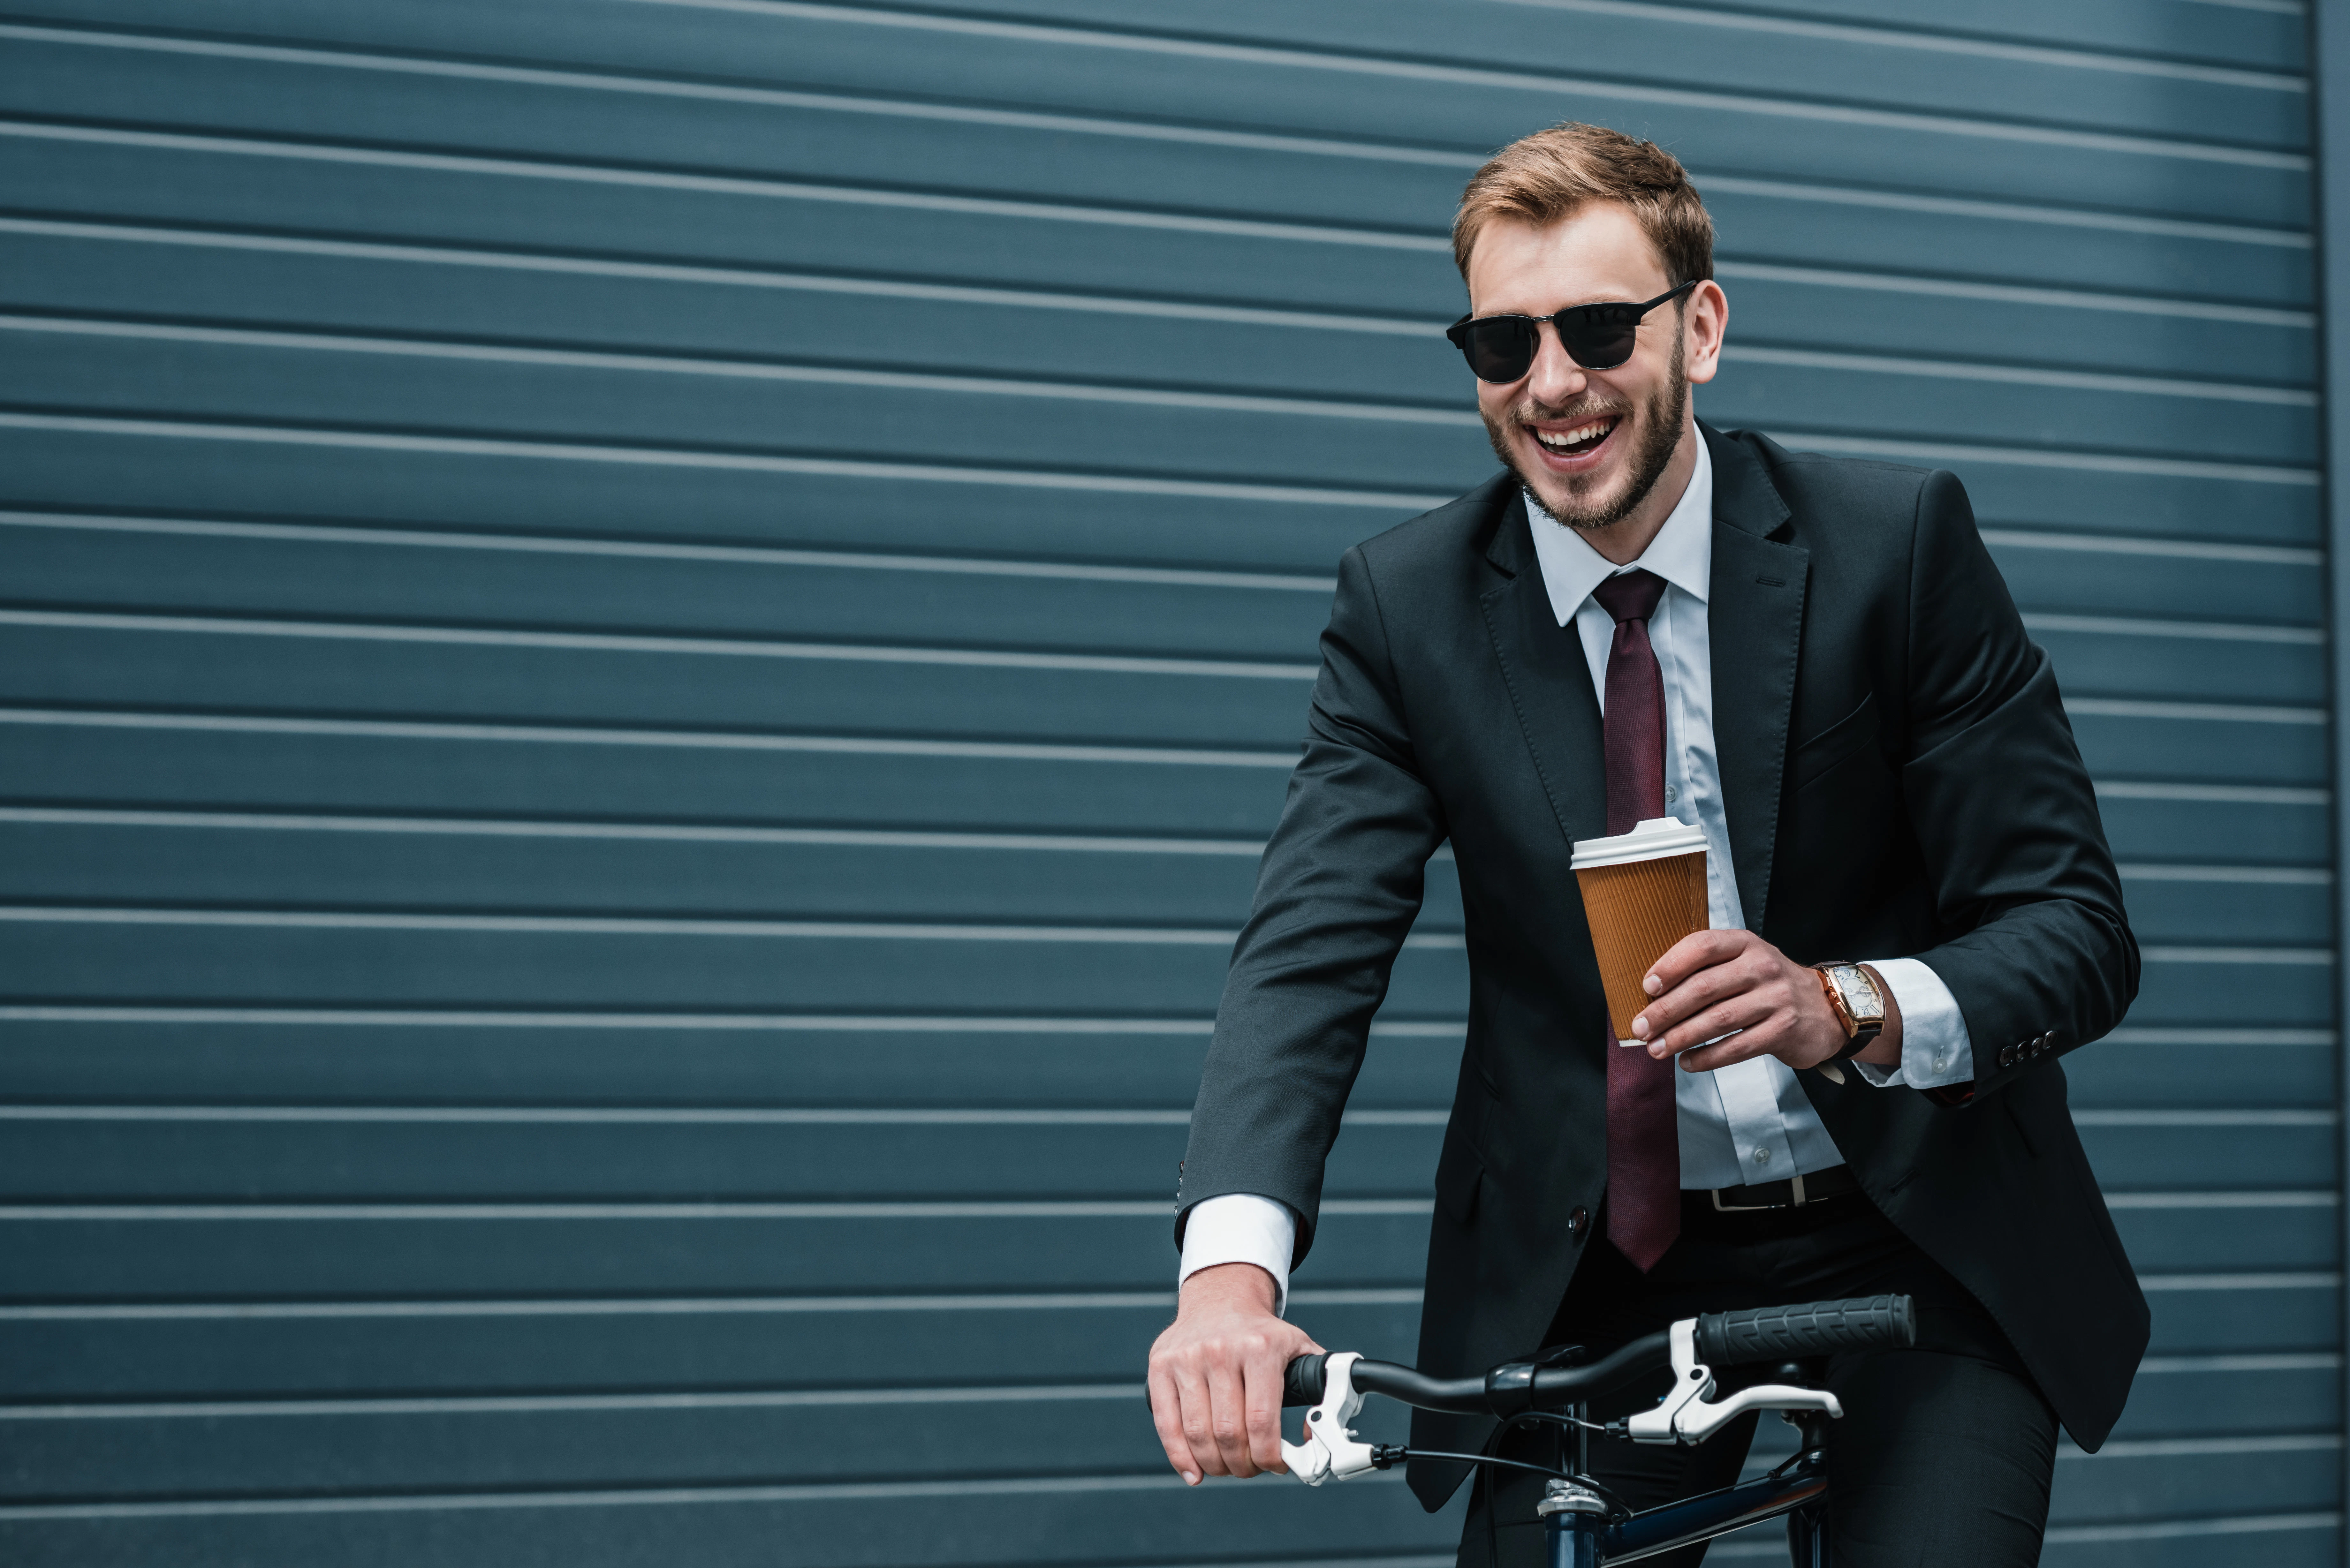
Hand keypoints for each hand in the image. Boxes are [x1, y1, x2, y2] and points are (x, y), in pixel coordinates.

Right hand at [1147, 1262, 1321, 1483]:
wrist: (1221, 1297)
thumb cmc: (1262, 1333)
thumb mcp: (1298, 1346)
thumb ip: (1321, 1386)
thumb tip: (1319, 1433)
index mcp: (1259, 1348)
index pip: (1262, 1421)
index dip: (1269, 1456)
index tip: (1277, 1466)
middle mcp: (1220, 1350)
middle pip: (1228, 1433)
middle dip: (1243, 1465)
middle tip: (1251, 1468)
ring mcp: (1186, 1358)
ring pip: (1198, 1433)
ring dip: (1215, 1464)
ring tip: (1228, 1467)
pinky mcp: (1161, 1365)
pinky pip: (1166, 1423)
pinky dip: (1180, 1457)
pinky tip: (1194, 1472)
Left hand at [1629, 930, 1901, 1072]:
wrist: (1827, 1008)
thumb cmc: (1768, 985)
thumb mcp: (1743, 961)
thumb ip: (1707, 968)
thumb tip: (1653, 994)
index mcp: (1745, 943)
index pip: (1702, 946)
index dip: (1670, 965)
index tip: (1646, 987)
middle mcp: (1762, 966)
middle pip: (1704, 987)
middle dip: (1665, 1010)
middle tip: (1641, 1028)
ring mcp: (1776, 999)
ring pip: (1717, 1020)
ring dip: (1680, 1037)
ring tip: (1656, 1049)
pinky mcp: (1784, 1030)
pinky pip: (1737, 1047)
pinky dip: (1707, 1057)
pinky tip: (1687, 1062)